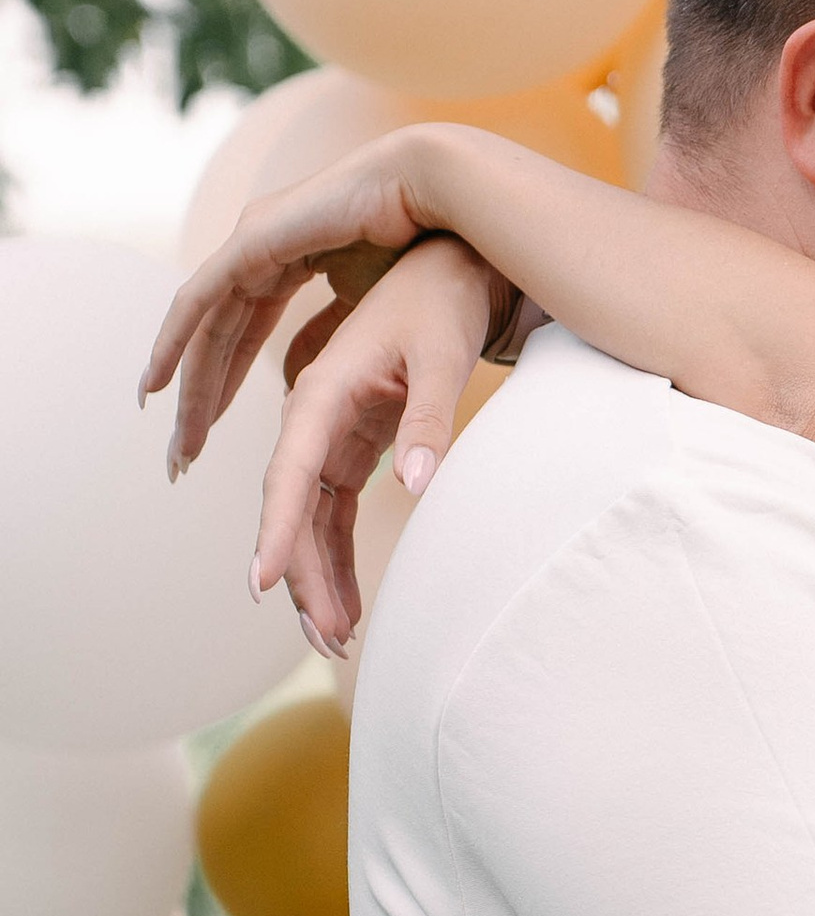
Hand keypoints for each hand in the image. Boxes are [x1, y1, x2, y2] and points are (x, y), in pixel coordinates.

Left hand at [139, 129, 464, 477]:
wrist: (432, 196)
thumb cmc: (418, 244)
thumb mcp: (369, 307)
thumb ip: (338, 332)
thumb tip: (324, 373)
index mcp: (284, 262)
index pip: (242, 333)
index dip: (224, 382)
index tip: (208, 432)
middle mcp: (257, 252)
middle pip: (216, 339)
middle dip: (200, 402)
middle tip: (184, 459)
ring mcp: (250, 242)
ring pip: (202, 327)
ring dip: (187, 387)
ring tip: (179, 444)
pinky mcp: (252, 241)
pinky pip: (199, 301)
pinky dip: (174, 342)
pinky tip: (156, 384)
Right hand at [249, 238, 512, 654]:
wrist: (453, 272)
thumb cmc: (444, 305)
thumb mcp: (443, 356)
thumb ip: (430, 420)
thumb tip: (415, 488)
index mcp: (322, 389)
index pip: (290, 471)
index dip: (275, 530)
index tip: (261, 584)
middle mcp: (314, 414)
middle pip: (293, 507)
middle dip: (301, 576)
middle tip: (326, 643)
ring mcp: (330, 433)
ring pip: (310, 519)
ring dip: (319, 578)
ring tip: (336, 643)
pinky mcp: (352, 445)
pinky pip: (333, 512)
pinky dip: (337, 556)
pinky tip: (349, 606)